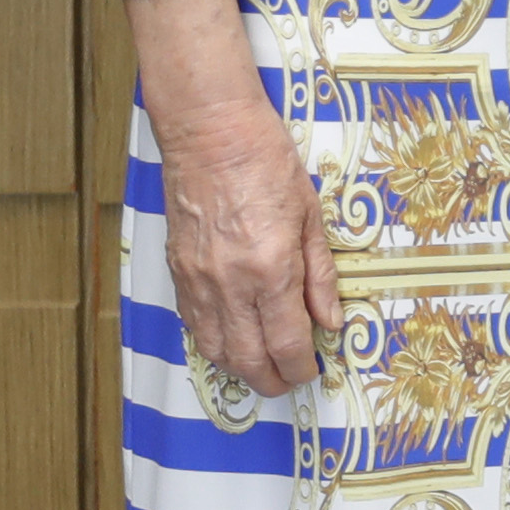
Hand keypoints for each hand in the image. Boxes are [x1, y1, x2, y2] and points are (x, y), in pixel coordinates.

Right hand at [126, 0, 341, 395]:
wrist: (209, 130)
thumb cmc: (265, 160)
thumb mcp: (310, 214)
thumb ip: (320, 275)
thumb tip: (331, 321)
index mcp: (271, 269)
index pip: (287, 343)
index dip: (301, 366)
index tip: (312, 370)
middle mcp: (231, 284)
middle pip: (248, 360)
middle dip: (272, 379)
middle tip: (290, 378)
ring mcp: (199, 281)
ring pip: (216, 351)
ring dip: (241, 369)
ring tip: (263, 366)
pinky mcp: (177, 272)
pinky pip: (193, 326)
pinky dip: (214, 344)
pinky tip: (231, 341)